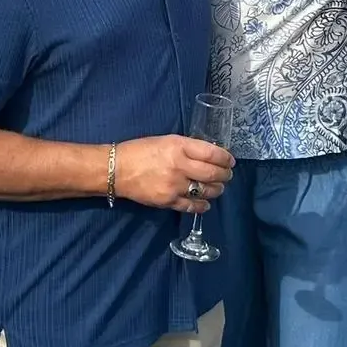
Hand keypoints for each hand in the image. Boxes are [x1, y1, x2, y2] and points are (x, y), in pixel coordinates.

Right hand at [115, 136, 233, 214]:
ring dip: (217, 189)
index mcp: (178, 147)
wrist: (116, 169)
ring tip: (218, 187)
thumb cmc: (140, 150)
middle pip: (212, 173)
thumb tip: (207, 155)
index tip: (230, 161)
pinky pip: (191, 206)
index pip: (212, 153)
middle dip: (225, 175)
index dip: (225, 158)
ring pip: (205, 190)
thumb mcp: (166, 140)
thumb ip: (186, 148)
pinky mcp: (168, 201)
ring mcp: (174, 186)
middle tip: (228, 175)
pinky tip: (206, 203)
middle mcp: (179, 166)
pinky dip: (202, 205)